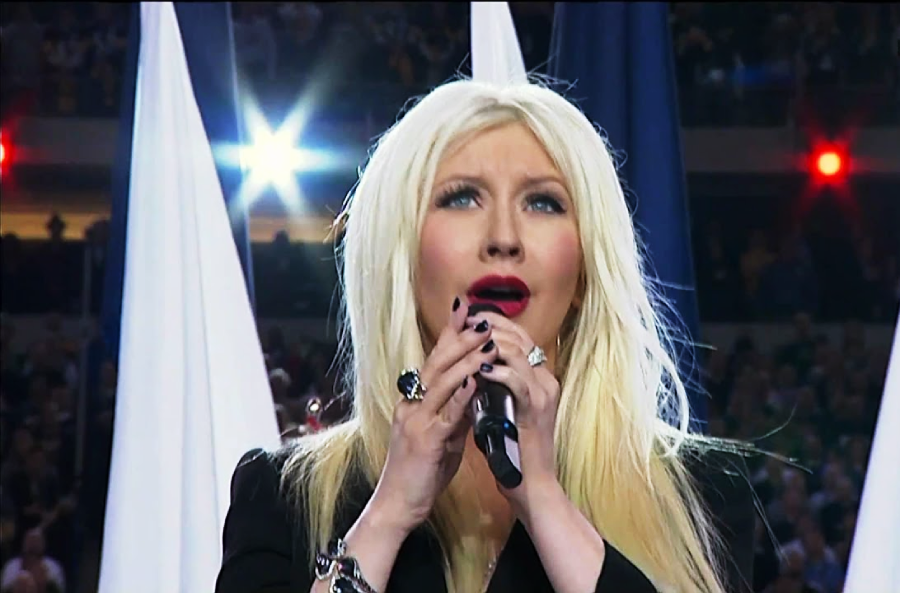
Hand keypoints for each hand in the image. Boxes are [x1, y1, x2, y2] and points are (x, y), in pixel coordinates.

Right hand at [371, 296, 498, 534]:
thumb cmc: (419, 474)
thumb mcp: (441, 438)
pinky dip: (461, 394)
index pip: (433, 361)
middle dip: (460, 339)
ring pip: (441, 381)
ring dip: (466, 359)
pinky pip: (446, 413)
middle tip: (482, 319)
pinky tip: (476, 380)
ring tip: (487, 342)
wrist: (397, 506)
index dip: (449, 334)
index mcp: (413, 402)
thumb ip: (455, 414)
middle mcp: (411, 405)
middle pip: (436, 363)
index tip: (466, 310)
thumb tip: (476, 394)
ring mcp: (416, 421)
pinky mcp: (424, 441)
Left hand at [464, 312, 560, 510]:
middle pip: (519, 337)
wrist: (530, 485)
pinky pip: (518, 381)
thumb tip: (471, 367)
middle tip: (465, 319)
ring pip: (519, 353)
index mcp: (538, 378)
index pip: (518, 336)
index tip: (468, 315)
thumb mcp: (500, 409)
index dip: (494, 322)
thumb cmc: (512, 451)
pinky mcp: (537, 410)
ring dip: (490, 343)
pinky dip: (498, 372)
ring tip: (468, 338)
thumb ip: (493, 386)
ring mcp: (544, 394)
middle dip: (490, 325)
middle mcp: (546, 380)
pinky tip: (480, 371)